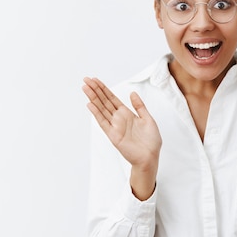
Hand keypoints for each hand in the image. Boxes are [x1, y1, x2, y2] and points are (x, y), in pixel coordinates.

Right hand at [82, 77, 161, 191]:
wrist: (150, 157)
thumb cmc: (151, 141)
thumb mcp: (148, 119)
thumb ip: (140, 106)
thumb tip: (132, 92)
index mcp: (127, 114)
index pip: (112, 98)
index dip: (104, 89)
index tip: (95, 80)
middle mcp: (118, 119)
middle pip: (104, 101)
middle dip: (95, 90)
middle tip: (86, 79)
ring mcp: (114, 126)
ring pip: (101, 109)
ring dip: (93, 98)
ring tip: (85, 87)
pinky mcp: (113, 135)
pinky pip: (103, 122)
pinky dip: (96, 113)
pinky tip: (90, 104)